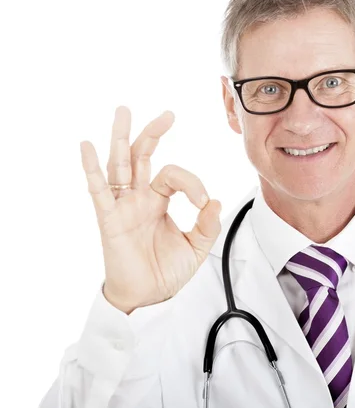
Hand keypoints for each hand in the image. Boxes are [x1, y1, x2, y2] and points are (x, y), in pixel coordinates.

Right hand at [79, 106, 221, 313]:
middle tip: (167, 115)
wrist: (148, 297)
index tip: (203, 202)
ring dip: (122, 138)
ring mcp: (123, 206)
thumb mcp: (196, 247)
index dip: (192, 182)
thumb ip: (207, 225)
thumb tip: (214, 200)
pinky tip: (88, 147)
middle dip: (152, 133)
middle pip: (142, 156)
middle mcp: (139, 197)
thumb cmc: (166, 271)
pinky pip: (98, 190)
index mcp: (158, 200)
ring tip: (123, 111)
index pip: (174, 175)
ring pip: (120, 164)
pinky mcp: (109, 219)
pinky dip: (92, 169)